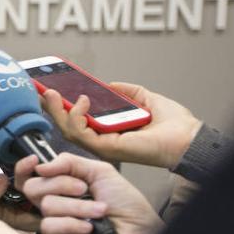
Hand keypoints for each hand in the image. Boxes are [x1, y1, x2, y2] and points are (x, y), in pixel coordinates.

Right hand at [17, 153, 163, 233]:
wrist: (141, 232)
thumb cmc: (126, 205)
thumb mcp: (100, 172)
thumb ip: (70, 162)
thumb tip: (40, 166)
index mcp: (60, 185)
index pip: (30, 175)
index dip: (24, 167)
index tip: (34, 161)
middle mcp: (54, 203)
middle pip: (33, 187)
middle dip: (61, 184)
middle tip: (84, 189)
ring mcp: (55, 223)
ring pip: (47, 205)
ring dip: (77, 206)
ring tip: (99, 211)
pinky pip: (49, 226)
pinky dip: (71, 223)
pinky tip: (89, 227)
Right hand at [40, 83, 201, 168]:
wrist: (189, 138)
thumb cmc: (175, 127)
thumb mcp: (148, 100)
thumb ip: (128, 92)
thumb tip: (111, 84)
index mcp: (111, 131)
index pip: (80, 120)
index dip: (64, 106)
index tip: (52, 89)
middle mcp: (104, 140)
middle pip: (68, 126)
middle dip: (53, 107)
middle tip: (44, 90)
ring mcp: (103, 145)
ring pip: (69, 130)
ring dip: (58, 111)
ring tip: (54, 93)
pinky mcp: (107, 148)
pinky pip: (81, 134)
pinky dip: (77, 116)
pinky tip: (82, 100)